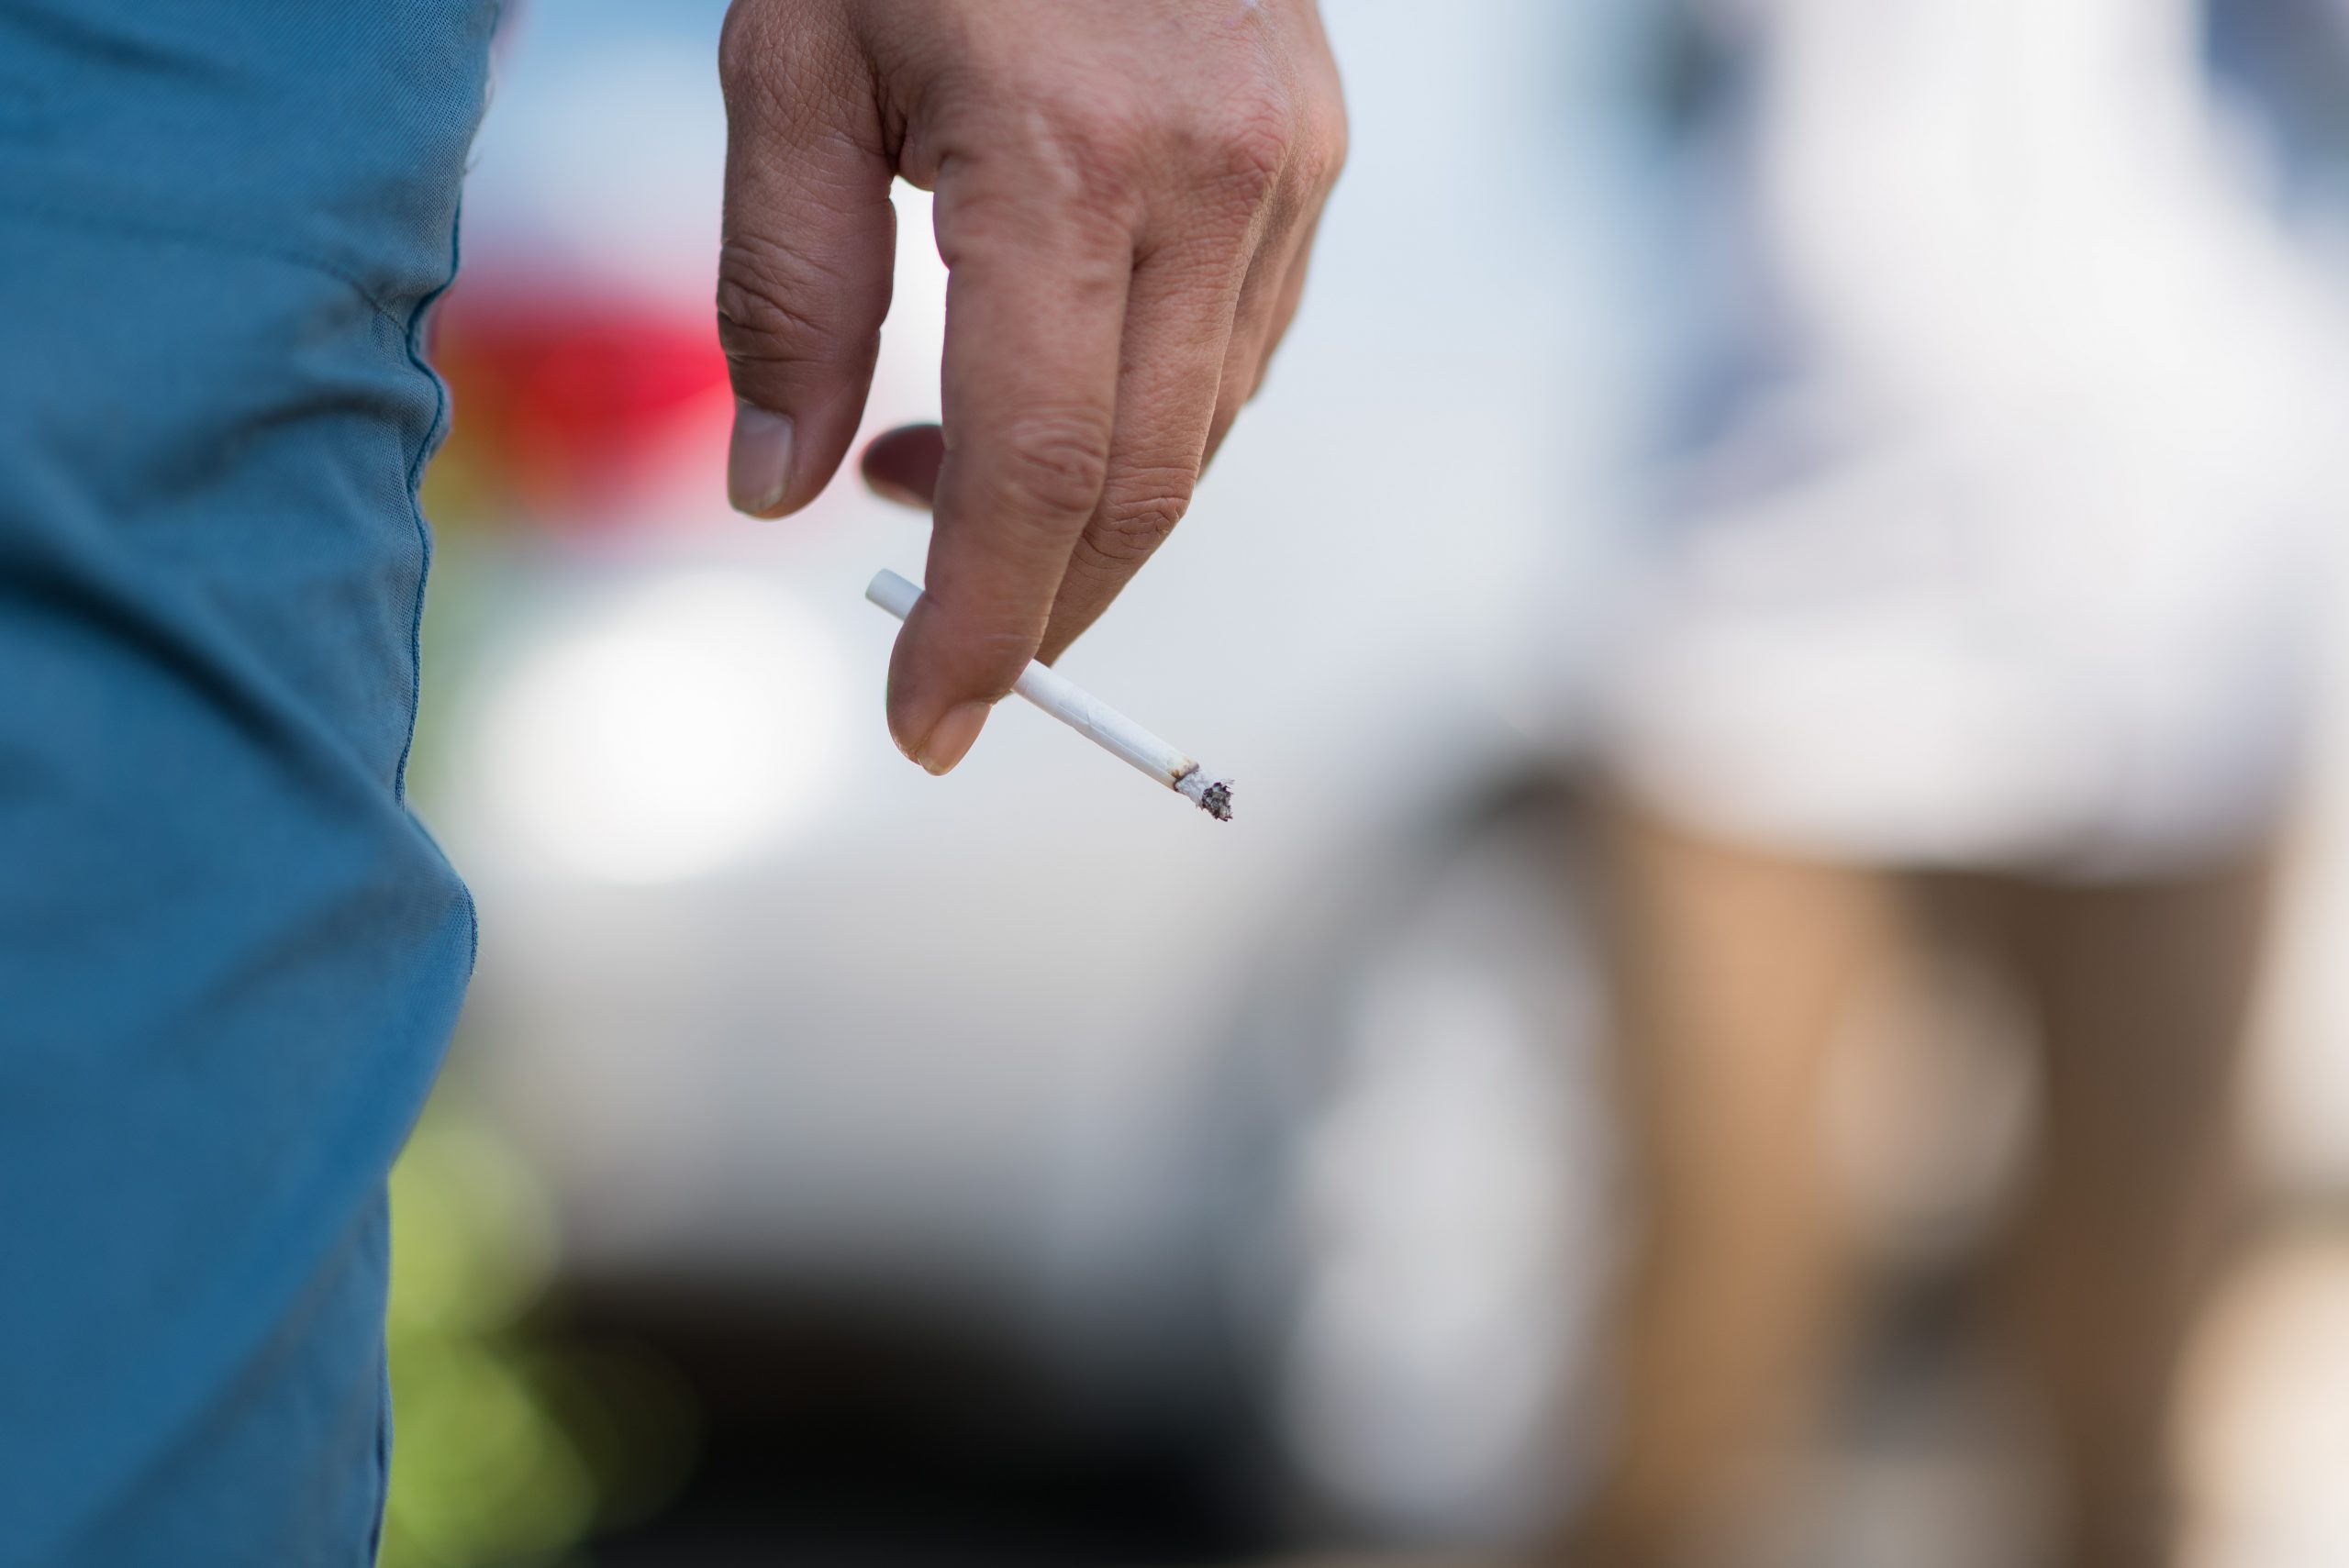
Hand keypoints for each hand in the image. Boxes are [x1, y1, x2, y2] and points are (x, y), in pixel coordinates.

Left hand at [717, 0, 1343, 771]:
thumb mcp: (789, 58)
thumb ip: (784, 286)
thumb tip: (782, 494)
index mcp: (1070, 158)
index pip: (1041, 470)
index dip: (984, 624)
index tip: (926, 728)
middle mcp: (1216, 178)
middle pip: (1146, 487)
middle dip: (1037, 605)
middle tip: (938, 660)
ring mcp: (1290, 169)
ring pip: (1199, 434)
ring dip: (1075, 515)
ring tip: (926, 487)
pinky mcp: (1313, 158)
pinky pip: (1231, 357)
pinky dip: (1134, 427)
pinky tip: (1035, 406)